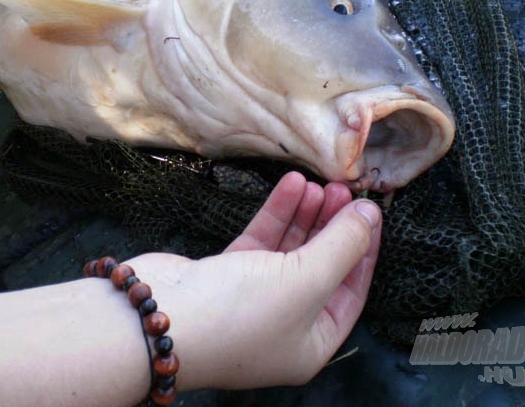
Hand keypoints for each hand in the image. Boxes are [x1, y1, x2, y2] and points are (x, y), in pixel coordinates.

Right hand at [127, 171, 381, 390]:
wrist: (153, 317)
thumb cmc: (237, 315)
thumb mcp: (306, 281)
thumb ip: (342, 245)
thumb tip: (370, 216)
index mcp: (311, 344)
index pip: (351, 292)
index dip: (363, 249)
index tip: (371, 212)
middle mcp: (284, 325)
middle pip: (321, 267)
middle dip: (333, 226)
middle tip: (342, 189)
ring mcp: (252, 300)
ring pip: (289, 250)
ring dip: (305, 215)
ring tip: (319, 182)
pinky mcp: (224, 276)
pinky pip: (261, 242)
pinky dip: (277, 214)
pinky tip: (291, 185)